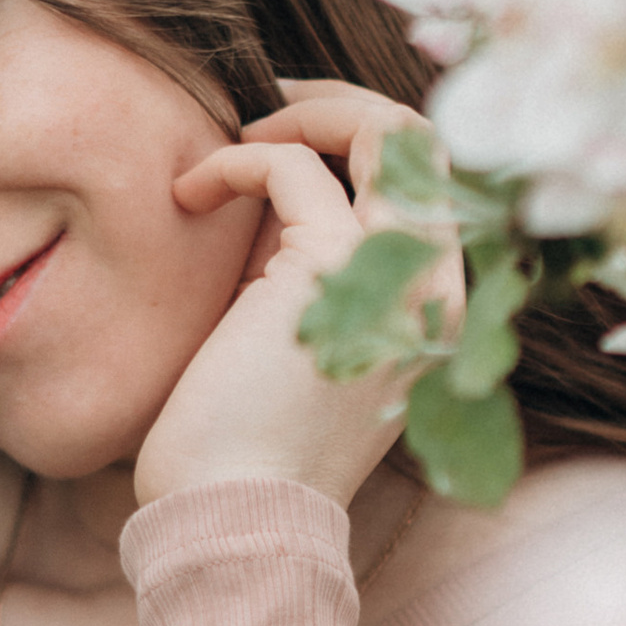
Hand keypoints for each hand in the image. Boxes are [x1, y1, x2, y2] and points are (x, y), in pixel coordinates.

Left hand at [132, 80, 461, 511]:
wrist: (240, 521)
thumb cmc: (247, 455)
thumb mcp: (295, 344)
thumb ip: (302, 273)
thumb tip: (265, 192)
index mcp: (432, 310)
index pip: (429, 184)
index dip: (361, 139)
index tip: (284, 141)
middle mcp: (435, 287)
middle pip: (425, 139)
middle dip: (340, 104)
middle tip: (263, 111)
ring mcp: (397, 274)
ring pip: (390, 128)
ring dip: (304, 111)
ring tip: (236, 135)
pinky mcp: (334, 268)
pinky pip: (291, 168)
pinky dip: (234, 162)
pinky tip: (189, 193)